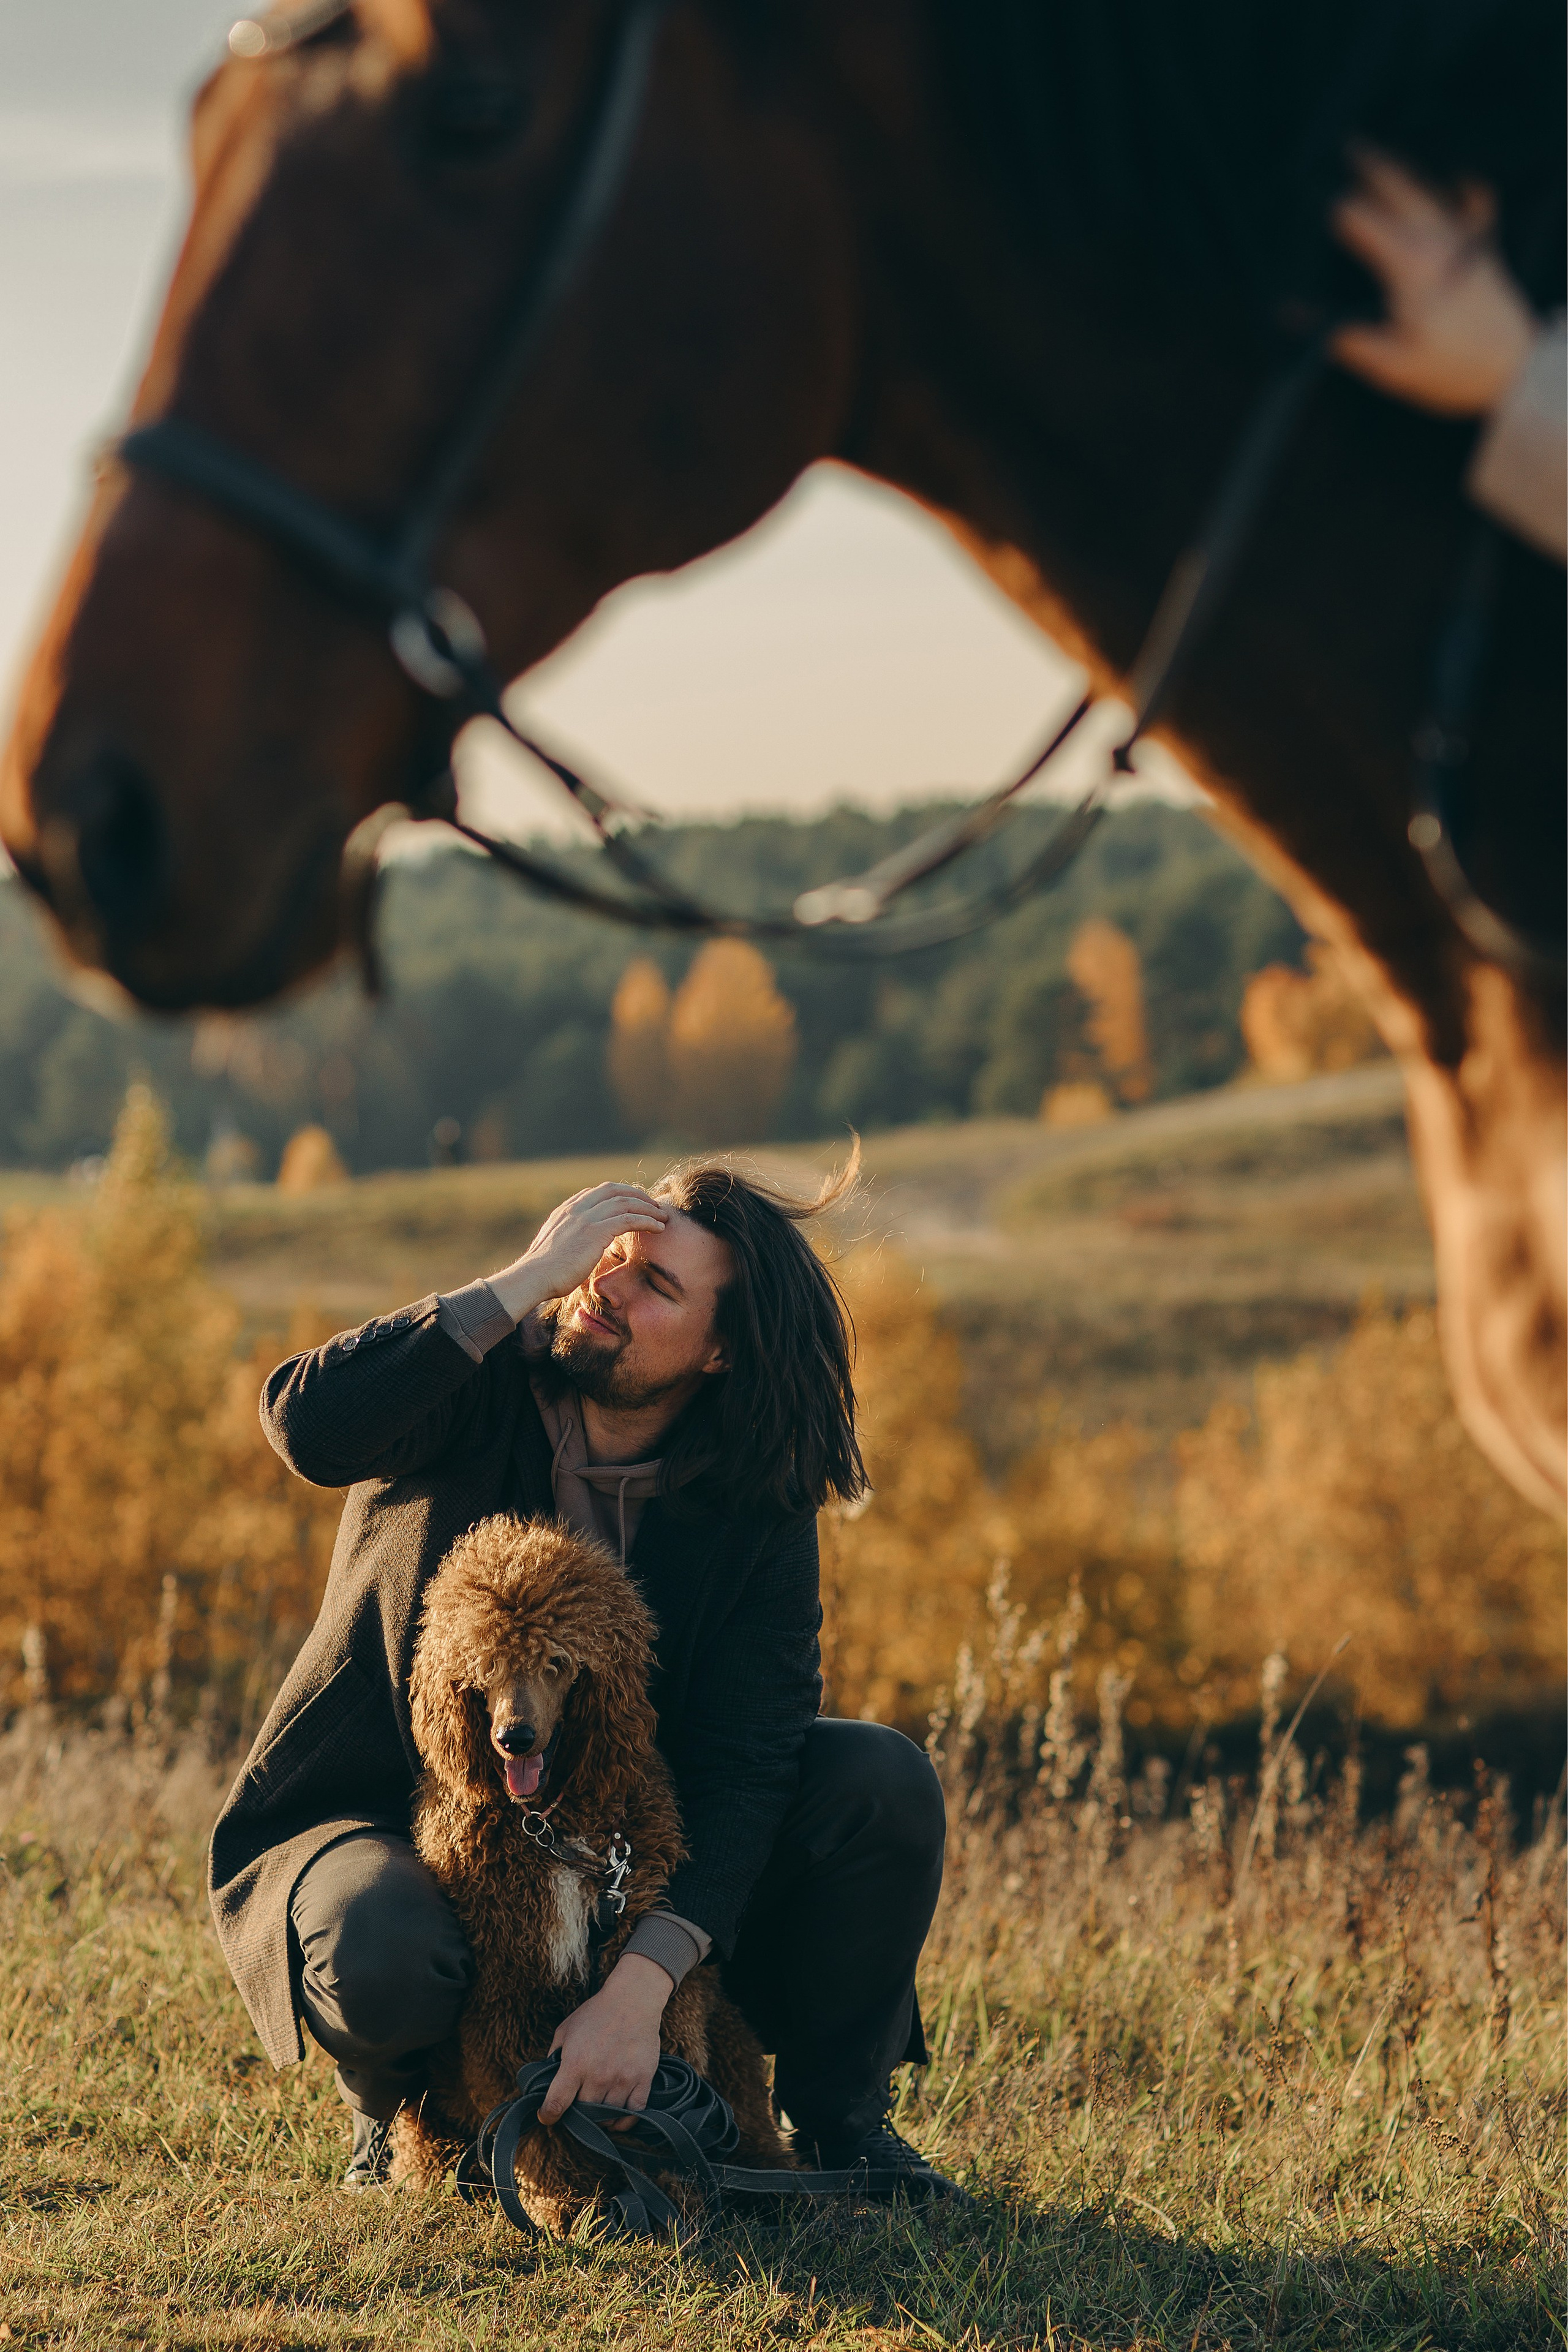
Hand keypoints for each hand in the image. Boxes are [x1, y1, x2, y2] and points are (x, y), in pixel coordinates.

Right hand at [487, 1182, 667, 1324]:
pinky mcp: (595, 1231)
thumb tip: (576, 1246)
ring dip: (648, 1208)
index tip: (635, 1204)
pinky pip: (629, 1219)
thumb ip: (567, 1240)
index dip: (621, 1194)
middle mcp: (577, 1208)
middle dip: (637, 1195)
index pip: (599, 1191)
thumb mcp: (554, 1248)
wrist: (533, 1277)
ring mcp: (586, 1217)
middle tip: (654, 1205)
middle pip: (615, 1189)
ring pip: (626, 1202)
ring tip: (663, 1217)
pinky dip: (647, 1220)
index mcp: (566, 1210)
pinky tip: (658, 1228)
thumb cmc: (543, 1273)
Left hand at [538, 1953, 671, 2128]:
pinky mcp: (643, 2079)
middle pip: (584, 2113)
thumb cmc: (596, 2013)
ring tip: (597, 2111)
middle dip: (578, 2113)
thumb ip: (554, 2056)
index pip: (556, 2104)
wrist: (632, 1998)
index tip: (547, 2117)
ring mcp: (622, 2079)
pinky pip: (633, 2114)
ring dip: (600, 2118)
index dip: (548, 2115)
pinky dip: (624, 2121)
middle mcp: (598, 2075)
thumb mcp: (565, 2030)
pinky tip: (617, 2115)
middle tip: (577, 2107)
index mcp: (575, 2063)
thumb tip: (546, 2080)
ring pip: (608, 2117)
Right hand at [1330, 149, 1536, 415]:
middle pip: (1399, 192)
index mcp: (1410, 265)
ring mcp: (1464, 242)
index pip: (1364, 222)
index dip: (1339, 210)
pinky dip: (1464, 192)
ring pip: (1430, 194)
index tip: (1317, 200)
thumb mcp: (1396, 368)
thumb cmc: (1456, 370)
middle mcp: (1438, 241)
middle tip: (1349, 146)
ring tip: (1386, 160)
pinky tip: (1462, 181)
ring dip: (1406, 176)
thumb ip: (1353, 342)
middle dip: (1373, 170)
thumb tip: (1311, 325)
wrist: (1519, 369)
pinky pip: (1474, 208)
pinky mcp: (1483, 252)